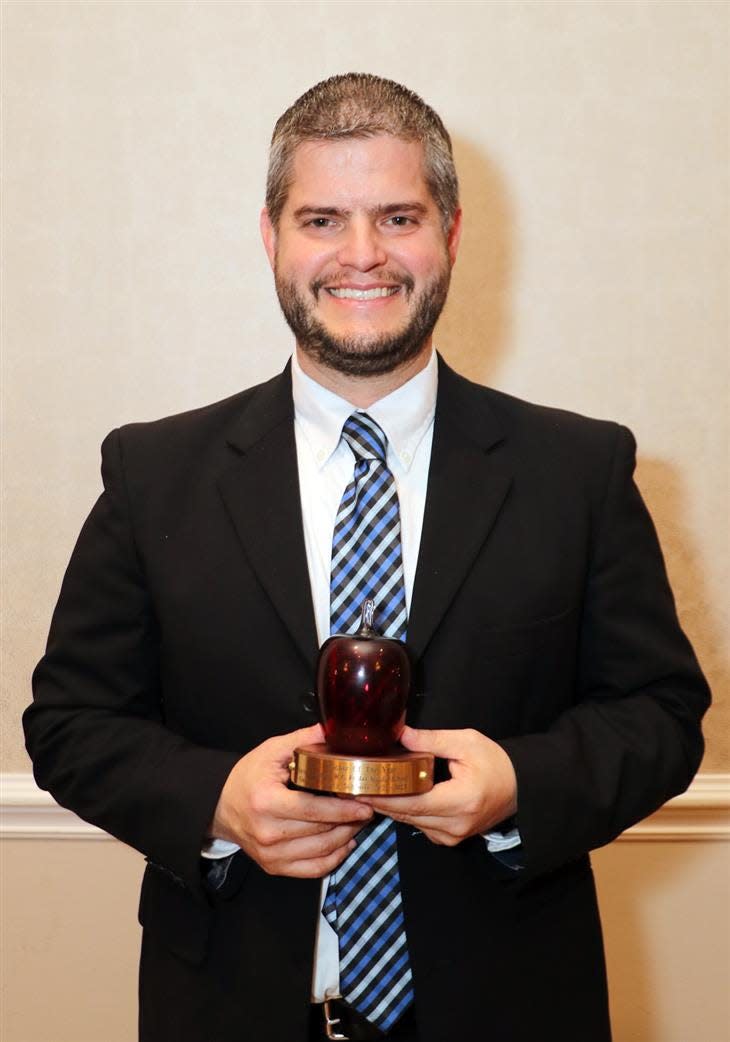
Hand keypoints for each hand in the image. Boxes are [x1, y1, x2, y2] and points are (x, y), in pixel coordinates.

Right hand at [209, 723, 372, 877]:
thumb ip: (302, 740)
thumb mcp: (271, 751)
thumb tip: (332, 729)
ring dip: (345, 838)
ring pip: (321, 852)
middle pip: (321, 832)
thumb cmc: (248, 777)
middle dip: (350, 822)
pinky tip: (344, 844)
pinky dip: (333, 859)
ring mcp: (270, 854)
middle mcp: (267, 832)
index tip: (365, 805)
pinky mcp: (273, 866)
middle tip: (366, 809)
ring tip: (357, 823)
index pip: (314, 810)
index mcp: (267, 802)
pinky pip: (312, 870)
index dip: (343, 810)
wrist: (220, 807)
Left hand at [358, 726, 517, 845]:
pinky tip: (390, 796)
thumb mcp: (466, 743)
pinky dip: (404, 811)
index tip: (359, 787)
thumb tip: (402, 734)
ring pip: (410, 822)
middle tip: (352, 785)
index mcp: (460, 801)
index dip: (382, 796)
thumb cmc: (495, 763)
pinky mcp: (449, 838)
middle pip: (406, 814)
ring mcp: (452, 836)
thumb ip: (433, 740)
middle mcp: (455, 826)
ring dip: (388, 806)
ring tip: (364, 788)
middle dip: (378, 800)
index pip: (412, 803)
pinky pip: (419, 825)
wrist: (519, 789)